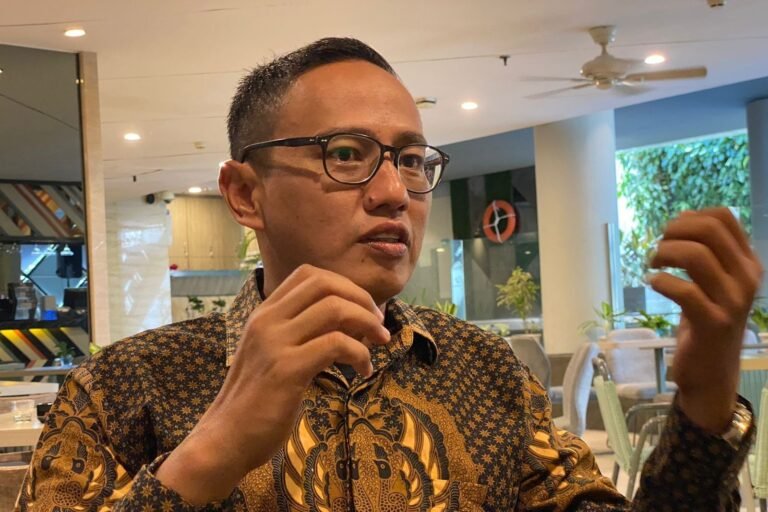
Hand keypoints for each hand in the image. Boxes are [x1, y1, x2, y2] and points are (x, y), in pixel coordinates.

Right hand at [156, 264, 389, 503]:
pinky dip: (360, 354)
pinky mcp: (287, 369)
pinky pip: (336, 344)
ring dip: (367, 323)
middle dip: (361, 299)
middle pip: (325, 284)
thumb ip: (301, 333)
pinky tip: (363, 370)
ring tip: (379, 343)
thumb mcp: (273, 353)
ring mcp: (275, 342)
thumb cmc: (256, 399)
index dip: (344, 285)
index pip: (309, 274)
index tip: (362, 308)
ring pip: (334, 309)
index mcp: (264, 313)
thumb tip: (351, 321)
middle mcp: (267, 320)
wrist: (226, 438)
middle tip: (378, 324)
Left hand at [648, 208, 762, 432]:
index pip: (725, 217)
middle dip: (674, 231)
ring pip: (696, 256)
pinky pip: (684, 290)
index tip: (671, 232)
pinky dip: (660, 281)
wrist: (712, 372)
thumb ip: (704, 251)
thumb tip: (684, 216)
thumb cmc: (707, 321)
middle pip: (710, 230)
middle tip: (657, 248)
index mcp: (748, 263)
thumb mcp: (711, 282)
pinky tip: (652, 283)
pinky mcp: (713, 323)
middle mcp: (747, 278)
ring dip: (664, 253)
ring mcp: (733, 301)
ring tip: (652, 264)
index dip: (691, 216)